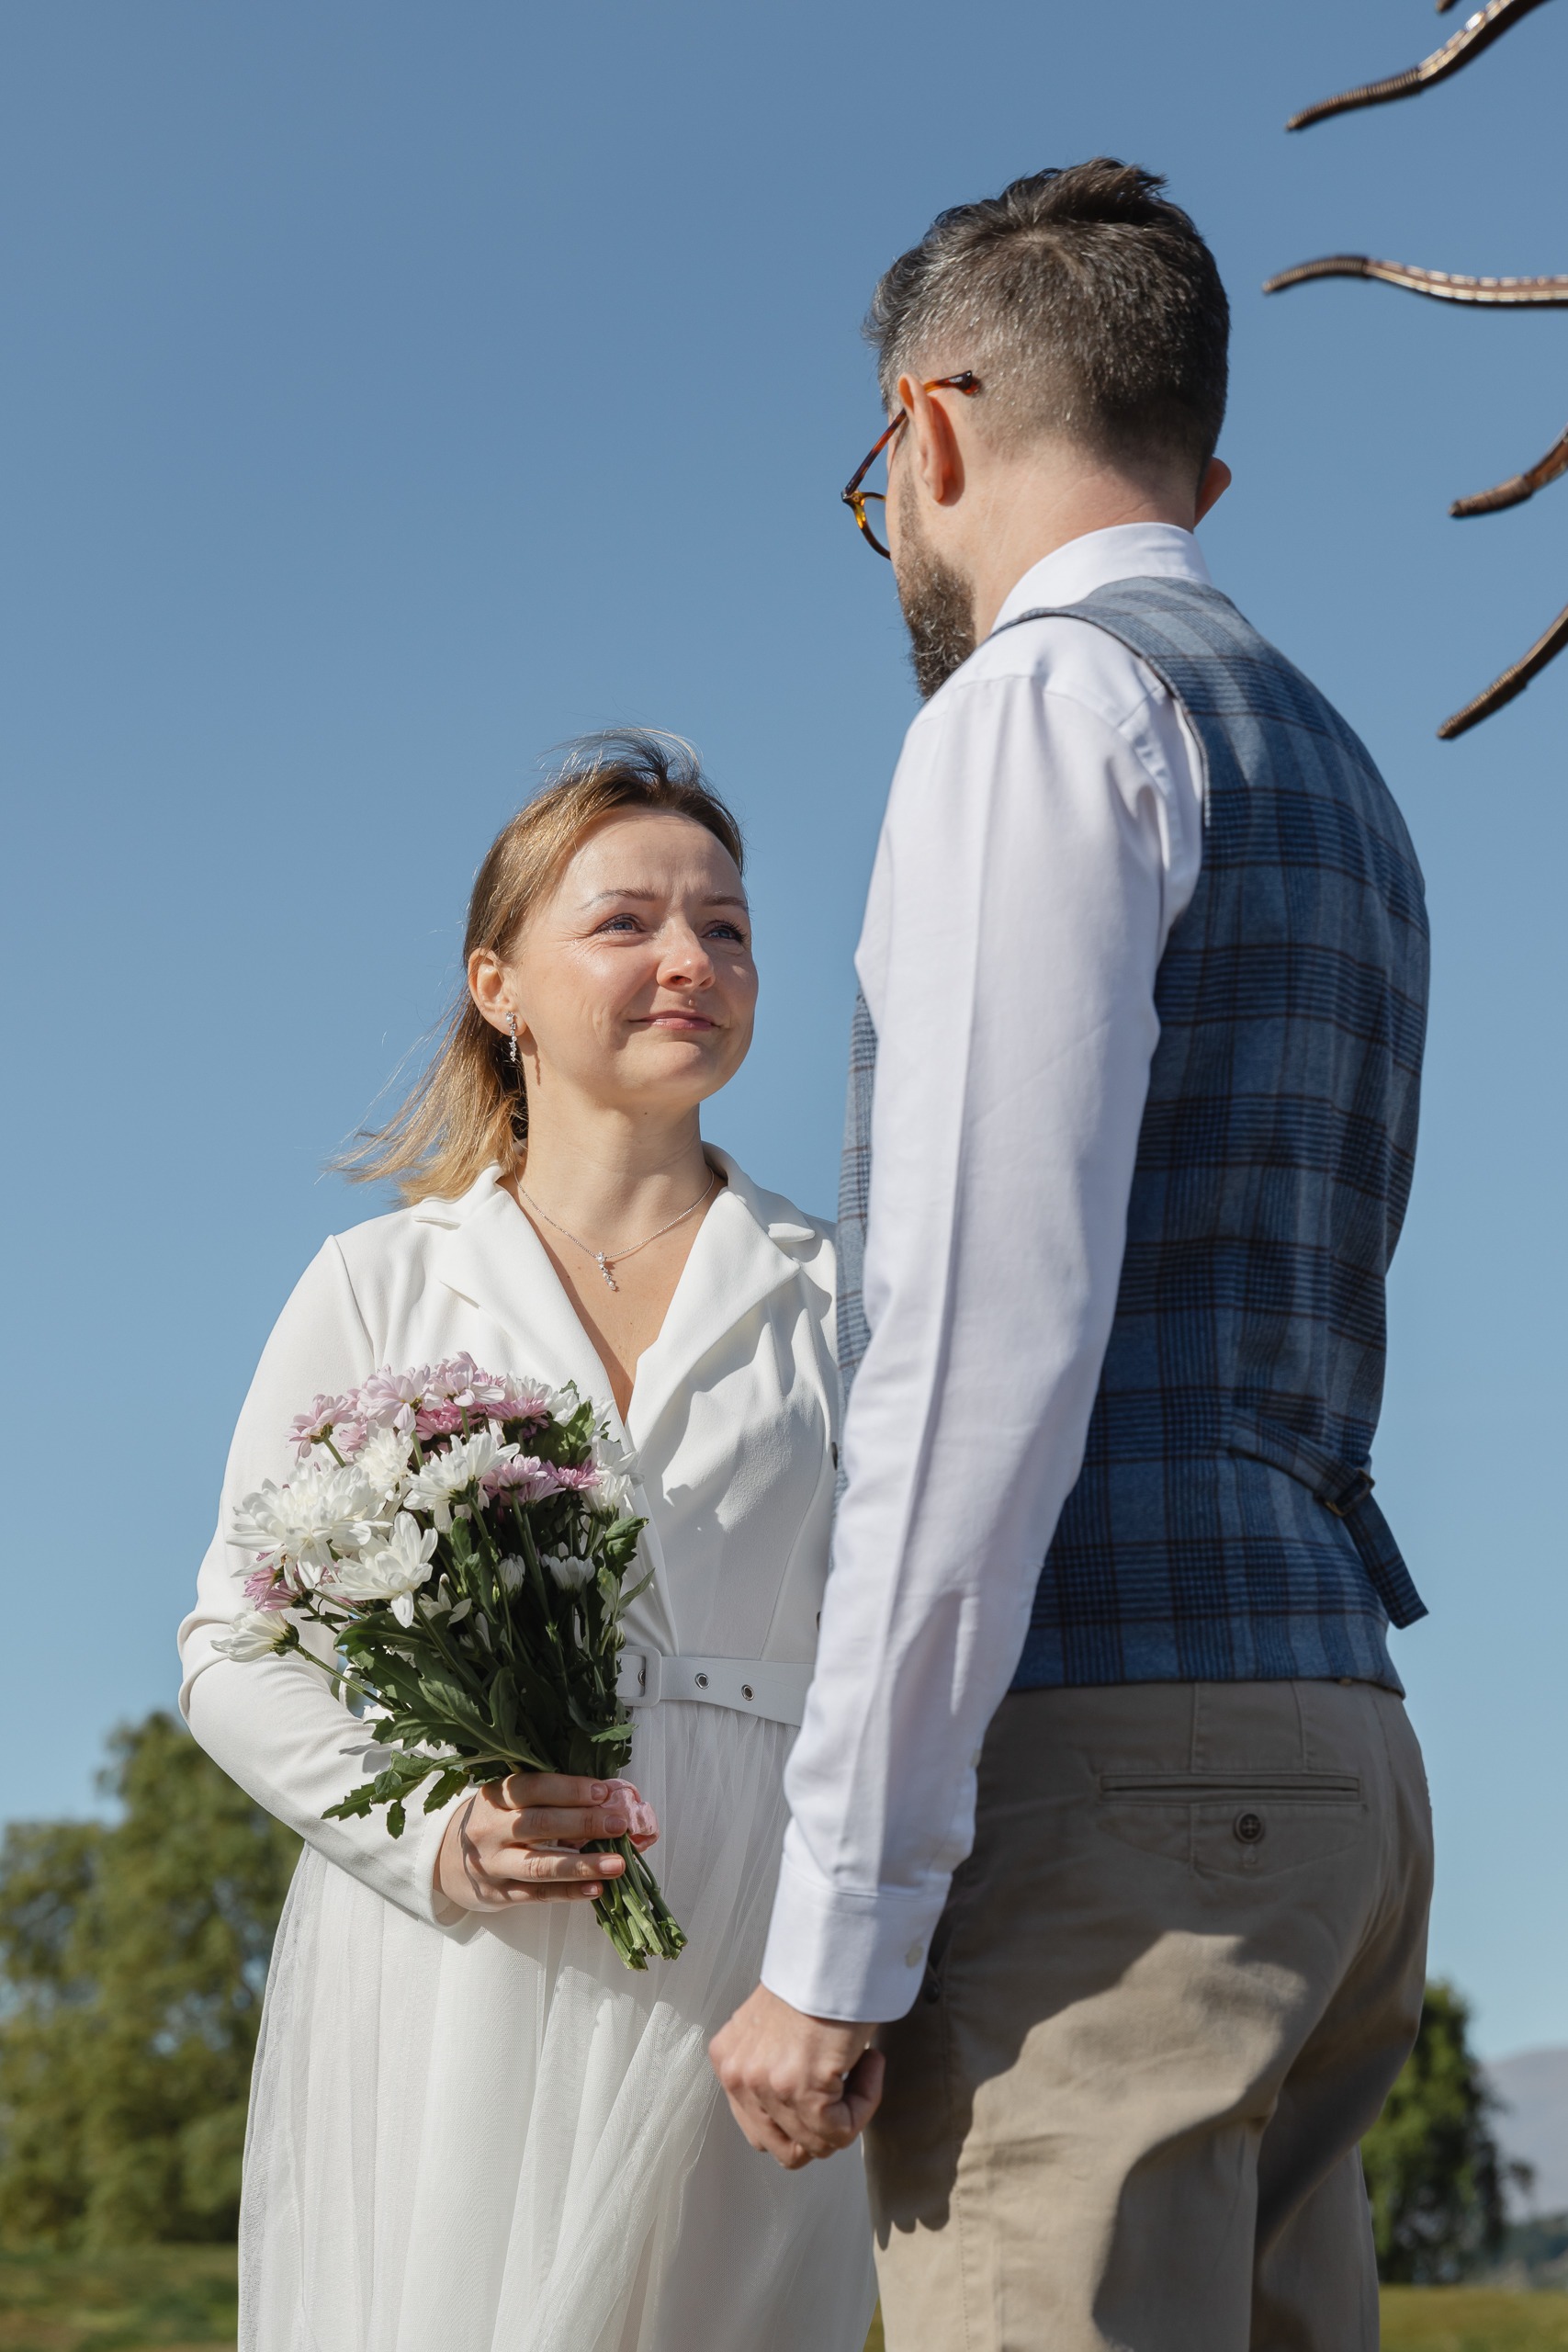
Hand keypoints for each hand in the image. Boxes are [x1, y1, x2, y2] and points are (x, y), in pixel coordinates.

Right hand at [434, 1774, 657, 1913]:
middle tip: (619, 1824)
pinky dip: (570, 1892)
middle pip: (540, 1825)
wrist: (444, 1861)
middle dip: (584, 1823)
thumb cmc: (490, 1823)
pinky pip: (538, 1894)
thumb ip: (544, 1798)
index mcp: (493, 1797)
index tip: (602, 1792)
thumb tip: (604, 1797)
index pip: (532, 1788)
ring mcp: (493, 1865)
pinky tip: (597, 1889)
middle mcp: (490, 1830)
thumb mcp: (504, 1801)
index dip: (568, 1789)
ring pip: (540, 1865)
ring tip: (617, 1864)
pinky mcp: (499, 1894)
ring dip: (583, 1864)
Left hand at [709, 1983, 883, 2168]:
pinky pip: (841, 2131)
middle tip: (847, 2088)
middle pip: (781, 2147)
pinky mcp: (801, 2088)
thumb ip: (772, 2067)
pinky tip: (869, 2062)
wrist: (835, 1943)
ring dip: (850, 2112)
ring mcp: (766, 2085)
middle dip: (822, 2129)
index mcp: (728, 2060)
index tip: (829, 2083)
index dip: (802, 2119)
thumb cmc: (817, 1975)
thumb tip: (797, 2111)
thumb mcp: (774, 2027)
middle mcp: (738, 2075)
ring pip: (816, 2145)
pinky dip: (865, 2104)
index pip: (760, 2130)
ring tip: (861, 2066)